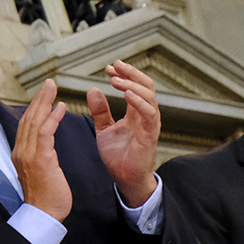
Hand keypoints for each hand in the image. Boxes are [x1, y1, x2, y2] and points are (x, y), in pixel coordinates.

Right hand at [11, 78, 71, 221]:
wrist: (43, 215)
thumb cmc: (47, 199)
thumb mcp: (41, 174)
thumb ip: (41, 159)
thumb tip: (46, 150)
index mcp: (21, 155)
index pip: (26, 126)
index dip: (35, 109)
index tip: (44, 97)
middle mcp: (21, 152)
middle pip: (28, 119)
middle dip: (39, 99)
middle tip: (48, 84)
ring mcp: (29, 155)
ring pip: (35, 121)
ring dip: (44, 102)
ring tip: (53, 88)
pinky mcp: (40, 158)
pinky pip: (46, 132)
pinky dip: (52, 117)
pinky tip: (60, 107)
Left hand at [88, 60, 159, 205]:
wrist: (123, 178)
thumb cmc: (117, 154)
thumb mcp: (104, 128)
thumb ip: (100, 110)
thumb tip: (93, 89)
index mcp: (136, 112)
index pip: (135, 86)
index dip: (124, 75)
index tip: (109, 68)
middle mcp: (146, 115)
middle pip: (146, 86)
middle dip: (131, 74)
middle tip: (115, 65)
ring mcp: (150, 124)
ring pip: (149, 97)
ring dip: (133, 86)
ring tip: (116, 80)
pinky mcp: (150, 136)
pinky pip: (149, 115)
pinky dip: (139, 102)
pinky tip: (128, 95)